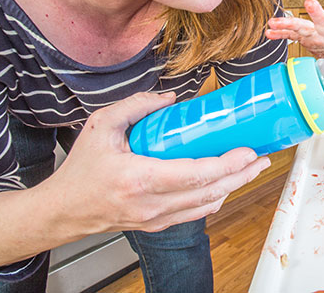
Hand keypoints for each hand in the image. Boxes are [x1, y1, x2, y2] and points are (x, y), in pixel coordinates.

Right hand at [46, 92, 270, 234]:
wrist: (61, 211)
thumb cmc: (80, 170)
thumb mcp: (101, 126)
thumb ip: (136, 106)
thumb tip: (171, 98)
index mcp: (139, 178)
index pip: (195, 175)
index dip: (227, 164)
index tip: (249, 151)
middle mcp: (151, 204)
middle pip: (210, 193)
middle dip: (242, 175)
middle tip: (263, 157)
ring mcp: (155, 218)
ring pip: (206, 206)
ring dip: (233, 187)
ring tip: (252, 168)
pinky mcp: (156, 225)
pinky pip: (194, 214)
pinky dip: (215, 198)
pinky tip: (226, 184)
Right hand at [266, 0, 323, 99]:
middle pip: (322, 21)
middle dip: (316, 12)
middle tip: (310, 2)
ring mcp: (315, 33)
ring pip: (302, 25)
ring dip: (288, 23)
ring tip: (274, 22)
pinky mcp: (305, 36)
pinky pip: (291, 34)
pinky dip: (281, 33)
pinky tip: (270, 32)